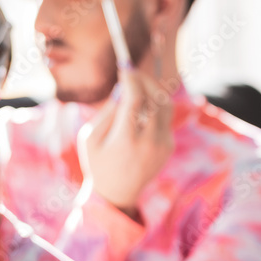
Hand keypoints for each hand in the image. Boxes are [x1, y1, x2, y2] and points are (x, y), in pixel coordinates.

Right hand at [77, 67, 173, 218]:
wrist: (118, 194)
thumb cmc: (98, 164)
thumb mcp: (90, 137)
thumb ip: (107, 111)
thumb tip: (122, 87)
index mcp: (126, 139)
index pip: (135, 99)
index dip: (131, 78)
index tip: (124, 66)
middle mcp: (149, 141)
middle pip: (156, 98)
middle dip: (144, 80)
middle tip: (132, 72)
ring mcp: (163, 144)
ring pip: (166, 105)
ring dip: (153, 90)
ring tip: (137, 85)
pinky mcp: (169, 146)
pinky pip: (165, 118)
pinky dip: (154, 106)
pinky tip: (140, 106)